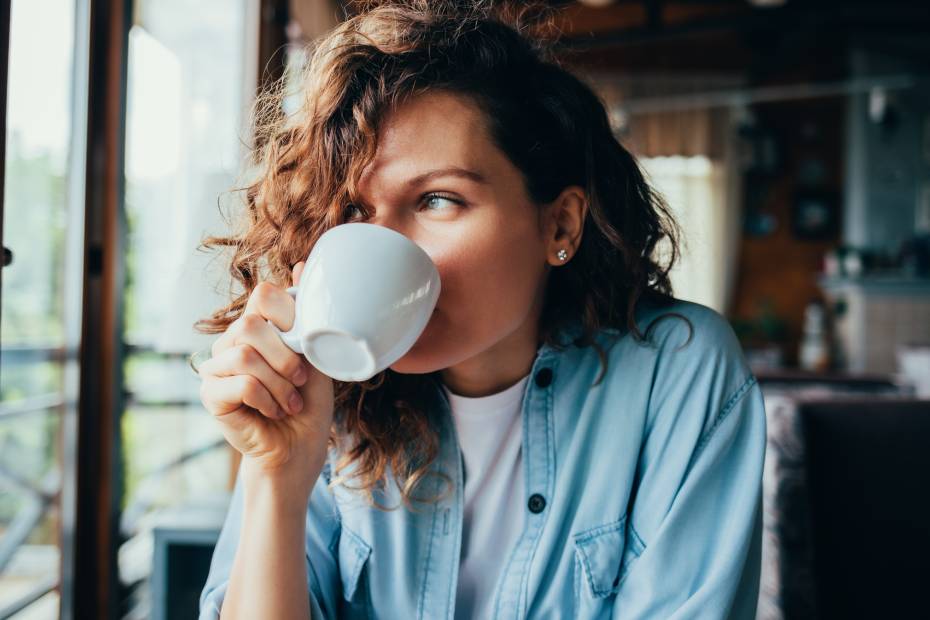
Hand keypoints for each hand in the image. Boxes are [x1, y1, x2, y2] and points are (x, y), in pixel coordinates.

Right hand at [197, 261, 333, 485]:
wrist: (299, 448)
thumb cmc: (309, 402)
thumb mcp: (316, 353)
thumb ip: (307, 315)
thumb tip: (301, 264)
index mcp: (257, 326)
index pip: (263, 295)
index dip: (289, 316)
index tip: (305, 346)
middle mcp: (231, 341)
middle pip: (251, 324)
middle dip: (286, 356)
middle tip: (301, 381)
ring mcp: (216, 366)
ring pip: (245, 355)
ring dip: (279, 383)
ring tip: (290, 402)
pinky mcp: (210, 394)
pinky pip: (239, 382)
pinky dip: (267, 399)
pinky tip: (274, 412)